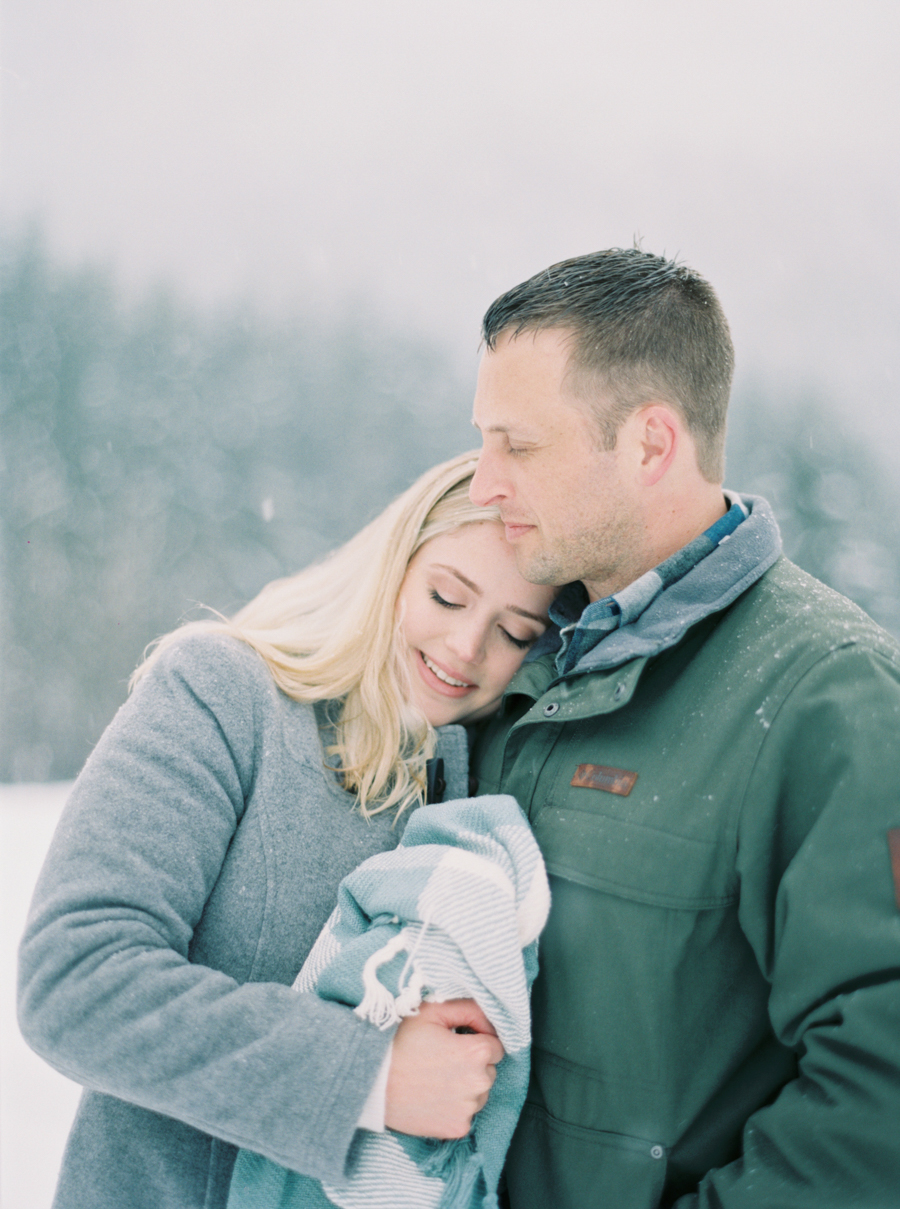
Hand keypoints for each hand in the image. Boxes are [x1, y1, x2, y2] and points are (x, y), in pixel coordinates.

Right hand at [384, 999, 504, 1137]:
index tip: (457, 1042)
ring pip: (479, 1094)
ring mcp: (468, 1108)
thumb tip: (489, 1022)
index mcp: (476, 1052)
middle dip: (473, 1064)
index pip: (496, 1046)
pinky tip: (433, 1097)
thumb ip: (468, 1009)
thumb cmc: (400, 1041)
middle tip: (443, 1060)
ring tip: (436, 1079)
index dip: (477, 1041)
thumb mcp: (432, 1011)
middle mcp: (479, 1082)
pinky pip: (466, 1114)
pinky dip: (454, 1107)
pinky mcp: (457, 1128)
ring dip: (466, 1086)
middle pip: (489, 1070)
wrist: (371, 1081)